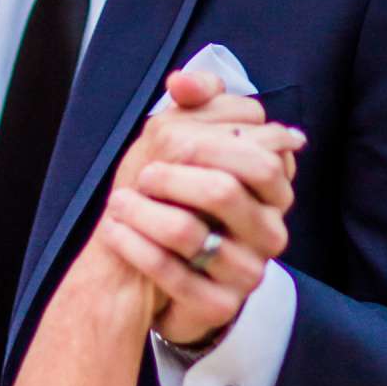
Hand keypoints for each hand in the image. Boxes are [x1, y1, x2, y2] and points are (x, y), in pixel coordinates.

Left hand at [100, 71, 301, 345]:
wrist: (167, 268)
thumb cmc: (181, 196)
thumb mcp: (190, 142)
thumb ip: (195, 103)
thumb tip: (180, 81)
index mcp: (272, 189)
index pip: (260, 155)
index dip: (208, 141)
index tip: (167, 135)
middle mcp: (270, 231)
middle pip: (225, 190)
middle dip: (174, 175)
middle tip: (142, 172)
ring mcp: (248, 271)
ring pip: (190, 233)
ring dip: (144, 212)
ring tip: (117, 200)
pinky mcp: (219, 304)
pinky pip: (172, 274)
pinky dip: (135, 246)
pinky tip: (113, 229)